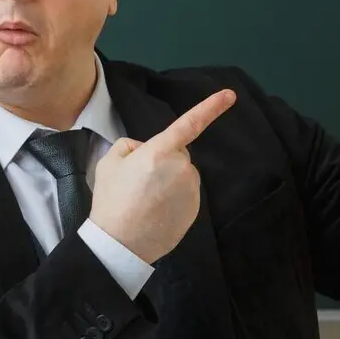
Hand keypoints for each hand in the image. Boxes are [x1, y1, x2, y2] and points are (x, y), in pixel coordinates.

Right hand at [90, 89, 235, 263]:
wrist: (120, 243)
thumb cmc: (112, 200)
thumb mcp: (109, 162)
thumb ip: (129, 146)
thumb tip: (144, 149)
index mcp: (161, 151)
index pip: (190, 123)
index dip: (211, 107)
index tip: (230, 95)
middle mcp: (182, 167)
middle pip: (178, 154)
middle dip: (163, 161)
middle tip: (139, 181)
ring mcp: (191, 190)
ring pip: (182, 175)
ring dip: (169, 180)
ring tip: (144, 199)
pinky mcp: (195, 209)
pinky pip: (185, 194)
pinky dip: (174, 199)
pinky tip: (155, 211)